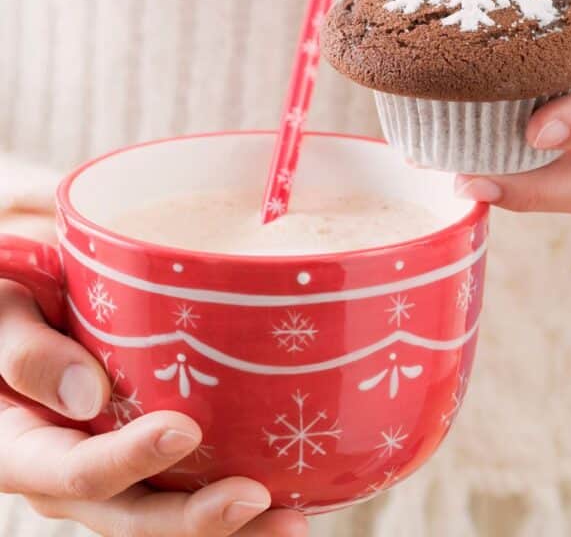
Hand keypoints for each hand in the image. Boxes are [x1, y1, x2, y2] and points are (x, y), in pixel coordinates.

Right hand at [0, 282, 305, 536]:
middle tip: (259, 498)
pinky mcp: (143, 466)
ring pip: (167, 520)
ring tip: (292, 521)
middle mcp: (68, 481)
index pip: (77, 471)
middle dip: (196, 519)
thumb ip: (27, 352)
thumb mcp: (2, 315)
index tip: (185, 429)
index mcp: (24, 450)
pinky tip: (290, 494)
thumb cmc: (9, 306)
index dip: (131, 458)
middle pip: (134, 517)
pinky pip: (185, 493)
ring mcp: (110, 480)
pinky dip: (229, 501)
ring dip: (229, 529)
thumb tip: (89, 395)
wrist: (22, 319)